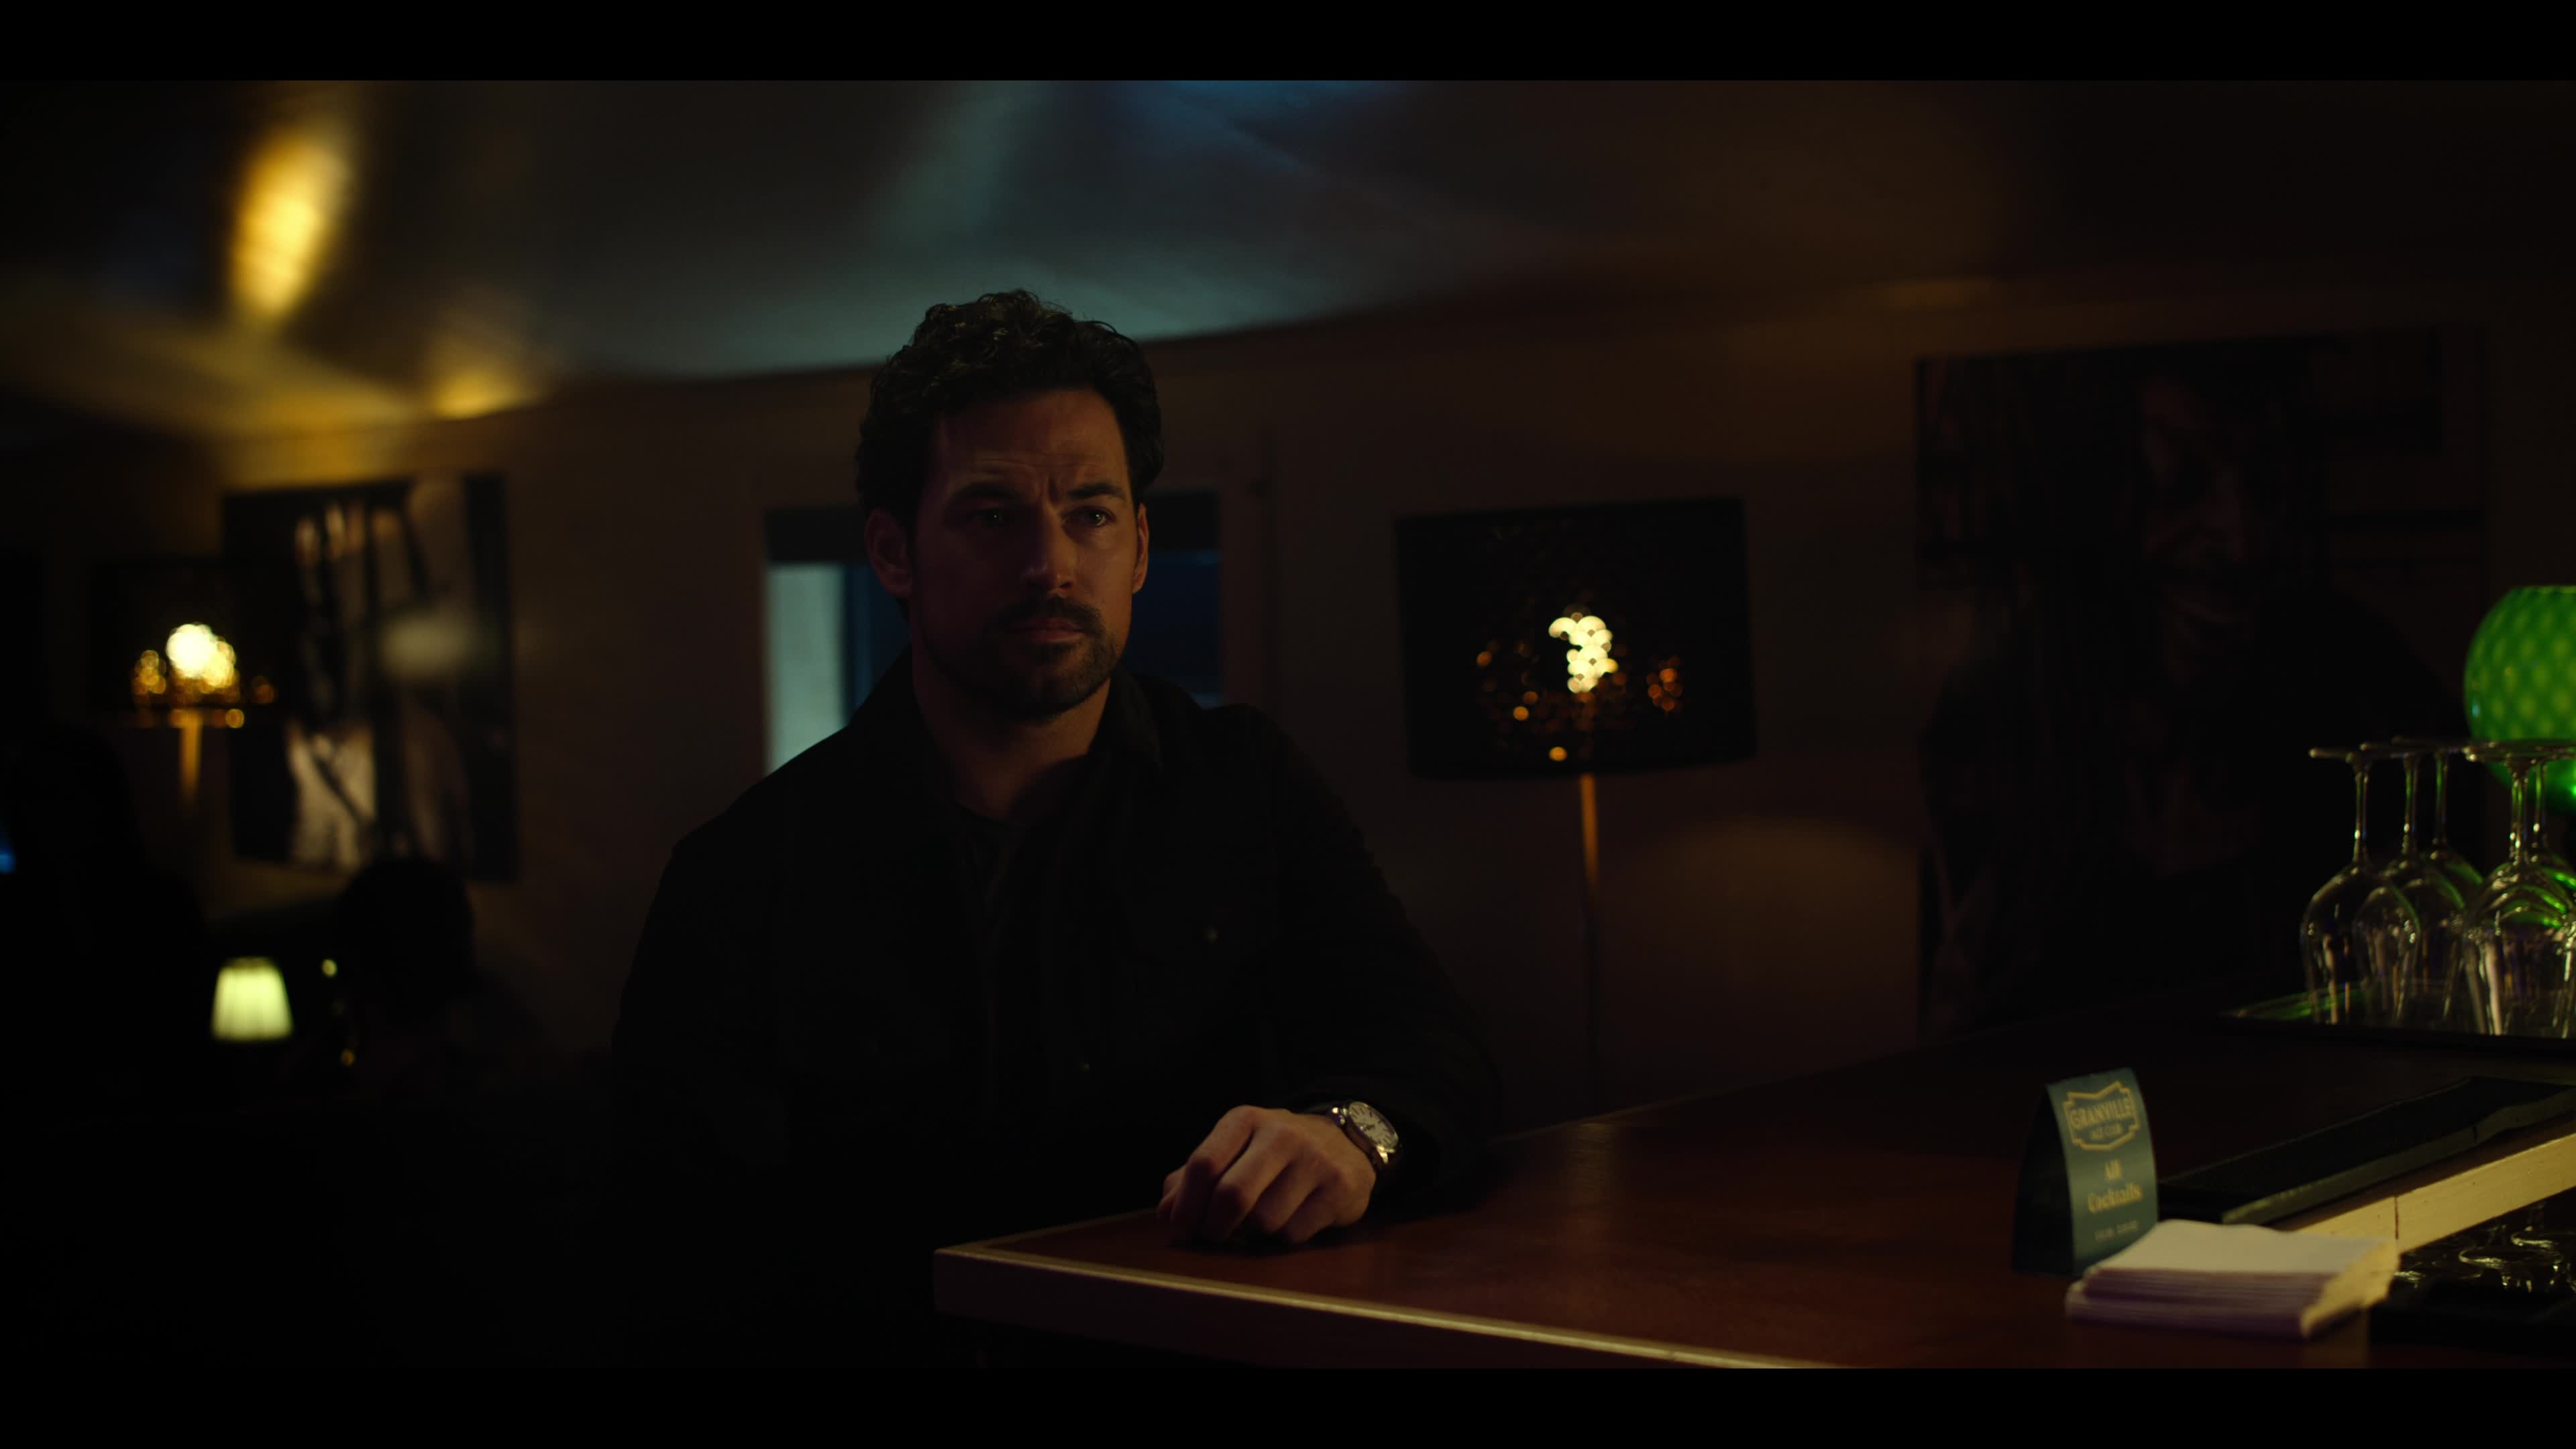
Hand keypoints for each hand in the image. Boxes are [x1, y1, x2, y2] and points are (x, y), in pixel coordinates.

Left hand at [1158, 1105, 1374, 1246]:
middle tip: (1214, 1235)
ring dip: (1253, 1232)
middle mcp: (1281, 1134)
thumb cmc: (1273, 1153)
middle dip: (1215, 1226)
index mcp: (1245, 1120)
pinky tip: (1290, 1218)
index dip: (1186, 1205)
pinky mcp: (1339, 1189)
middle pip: (1233, 1194)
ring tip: (1260, 1218)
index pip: (1204, 1164)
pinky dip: (1282, 1237)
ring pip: (1264, 1220)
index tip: (1180, 1230)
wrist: (1345, 1143)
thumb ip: (1192, 1178)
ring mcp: (1315, 1161)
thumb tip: (1167, 1213)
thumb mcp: (1233, 1150)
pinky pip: (1293, 1234)